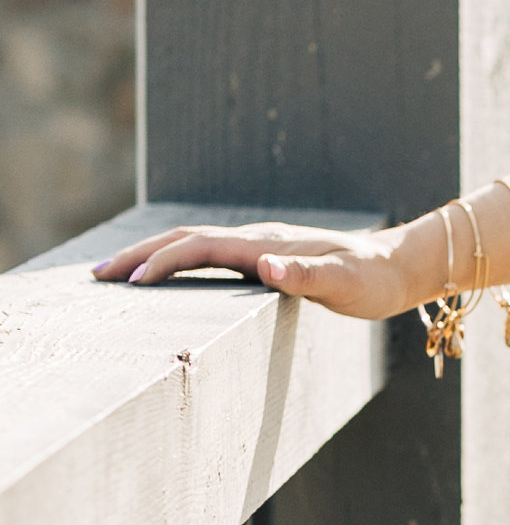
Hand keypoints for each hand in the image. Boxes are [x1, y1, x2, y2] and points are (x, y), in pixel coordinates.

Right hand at [90, 218, 436, 324]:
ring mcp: (257, 248)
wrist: (398, 266)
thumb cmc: (373, 280)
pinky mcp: (262, 260)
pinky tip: (165, 279)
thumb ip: (309, 277)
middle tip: (96, 277)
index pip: (200, 248)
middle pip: (183, 240)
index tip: (132, 285)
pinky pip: (208, 258)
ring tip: (115, 276)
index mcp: (265, 245)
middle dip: (138, 256)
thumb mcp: (346, 284)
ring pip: (191, 245)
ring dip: (151, 257)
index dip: (164, 263)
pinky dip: (176, 263)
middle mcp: (255, 241)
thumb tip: (268, 267)